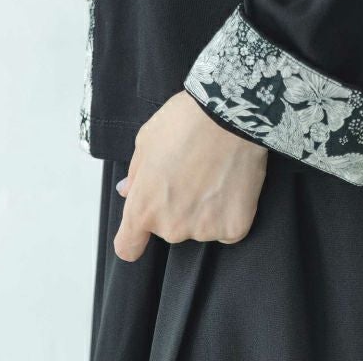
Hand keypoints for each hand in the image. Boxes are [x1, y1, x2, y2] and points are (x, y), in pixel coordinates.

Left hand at [112, 91, 268, 262]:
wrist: (230, 115)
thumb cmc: (185, 122)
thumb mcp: (146, 140)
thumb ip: (135, 173)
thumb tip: (128, 190)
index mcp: (143, 208)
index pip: (128, 247)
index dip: (133, 238)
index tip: (140, 230)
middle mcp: (171, 227)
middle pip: (168, 228)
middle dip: (175, 207)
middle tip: (189, 173)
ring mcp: (204, 231)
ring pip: (198, 227)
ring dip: (203, 209)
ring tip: (213, 173)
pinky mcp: (234, 228)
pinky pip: (227, 228)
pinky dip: (229, 211)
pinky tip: (231, 183)